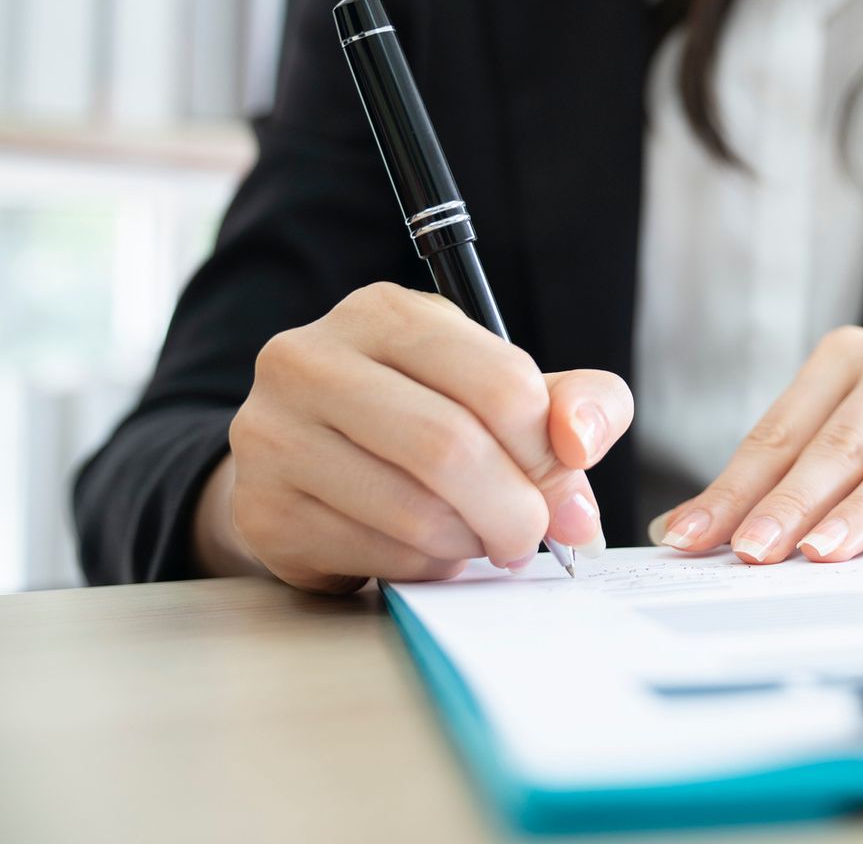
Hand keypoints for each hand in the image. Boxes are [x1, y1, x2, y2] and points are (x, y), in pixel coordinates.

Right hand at [195, 282, 631, 592]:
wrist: (311, 464)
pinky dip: (426, 567)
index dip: (547, 447)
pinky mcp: (264, 510)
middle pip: (450, 448)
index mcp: (385, 313)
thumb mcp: (506, 386)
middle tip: (533, 531)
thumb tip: (581, 444)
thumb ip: (576, 402)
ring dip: (471, 541)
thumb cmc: (426, 415)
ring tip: (480, 537)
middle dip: (515, 508)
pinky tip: (428, 549)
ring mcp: (273, 435)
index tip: (562, 476)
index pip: (500, 382)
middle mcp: (312, 360)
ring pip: (415, 512)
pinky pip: (377, 555)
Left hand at [648, 321, 862, 564]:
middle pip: (839, 440)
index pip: (782, 430)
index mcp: (850, 357)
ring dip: (862, 510)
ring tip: (823, 555)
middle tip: (754, 553)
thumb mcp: (855, 471)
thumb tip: (678, 533)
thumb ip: (781, 491)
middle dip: (791, 503)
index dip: (738, 489)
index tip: (693, 540)